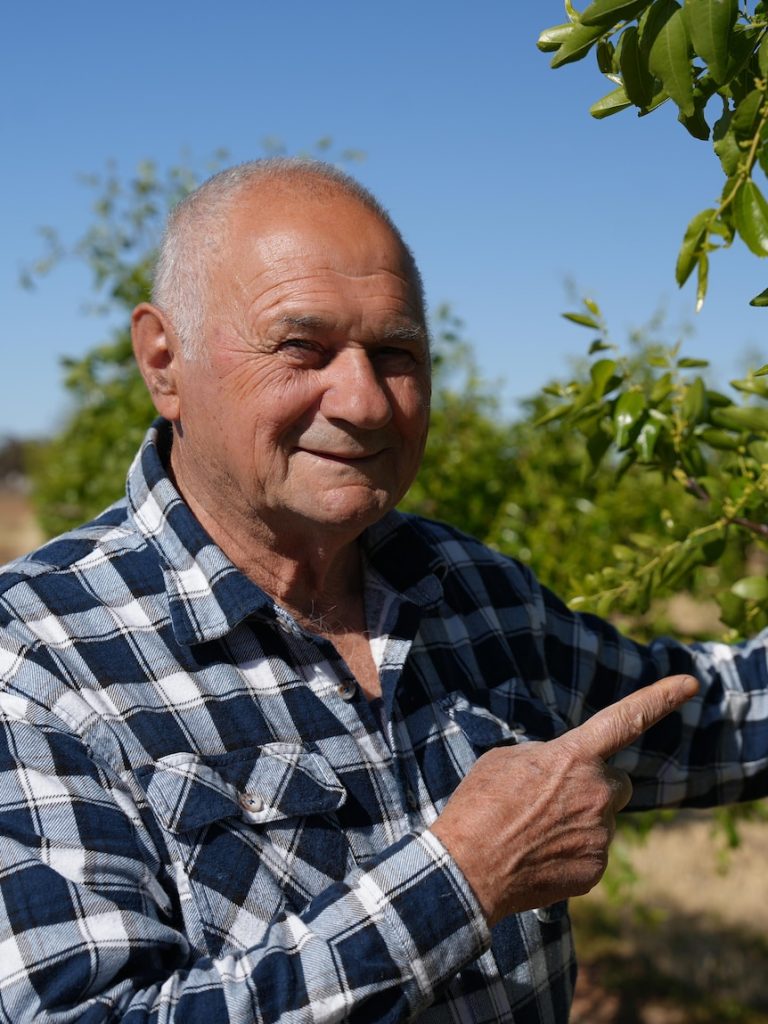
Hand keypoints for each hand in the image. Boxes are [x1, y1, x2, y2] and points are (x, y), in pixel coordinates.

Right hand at [429, 674, 698, 925]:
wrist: (468, 869)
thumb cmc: (479, 806)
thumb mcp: (506, 761)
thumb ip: (547, 758)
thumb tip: (561, 771)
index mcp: (574, 757)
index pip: (625, 719)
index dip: (660, 698)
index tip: (691, 682)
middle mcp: (598, 793)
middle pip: (617, 783)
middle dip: (595, 787)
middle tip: (553, 800)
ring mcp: (600, 834)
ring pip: (602, 820)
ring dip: (578, 822)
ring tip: (533, 831)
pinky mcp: (596, 869)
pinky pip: (592, 852)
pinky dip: (570, 853)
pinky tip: (538, 856)